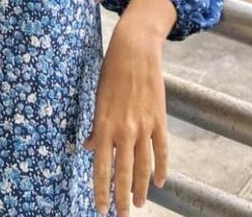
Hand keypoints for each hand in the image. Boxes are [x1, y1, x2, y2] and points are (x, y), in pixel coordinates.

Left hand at [82, 19, 167, 215]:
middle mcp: (124, 129)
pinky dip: (161, 168)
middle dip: (122, 199)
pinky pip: (161, 151)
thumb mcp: (97, 98)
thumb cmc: (111, 72)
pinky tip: (159, 182)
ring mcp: (144, 126)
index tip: (100, 208)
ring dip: (141, 188)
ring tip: (139, 204)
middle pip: (124, 173)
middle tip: (122, 216)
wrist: (134, 51)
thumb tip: (89, 148)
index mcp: (104, 124)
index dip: (101, 190)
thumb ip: (95, 127)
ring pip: (144, 166)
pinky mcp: (159, 120)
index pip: (102, 166)